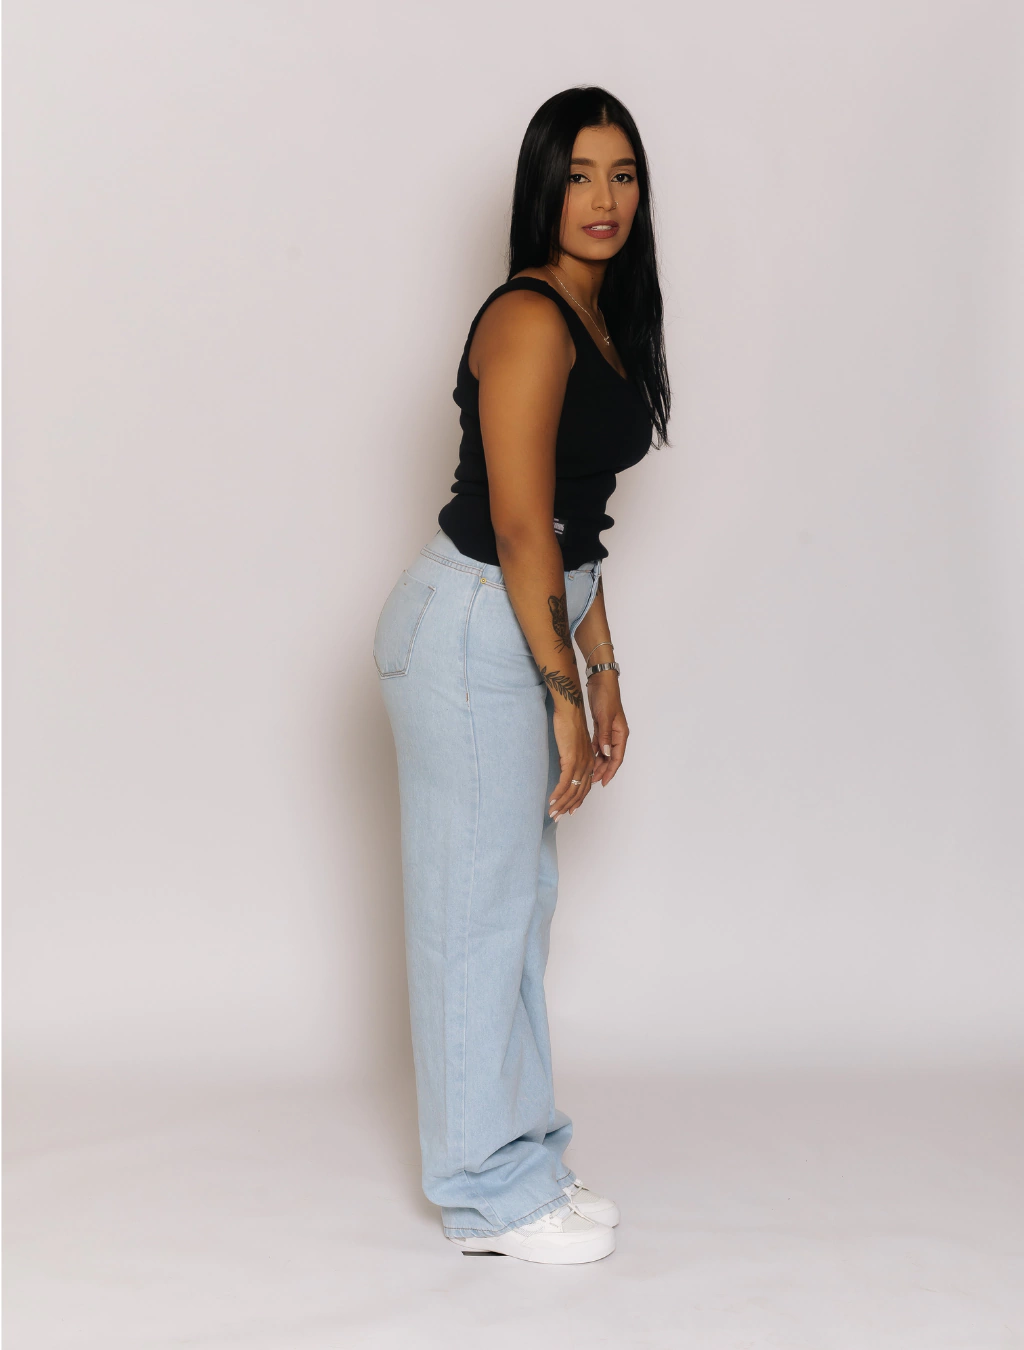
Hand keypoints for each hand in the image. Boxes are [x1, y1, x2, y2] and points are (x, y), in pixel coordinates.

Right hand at [549, 703, 595, 819]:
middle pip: (579, 792)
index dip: (577, 800)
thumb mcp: (572, 744)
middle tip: (557, 817)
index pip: (585, 787)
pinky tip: (552, 801)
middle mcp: (588, 765)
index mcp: (589, 761)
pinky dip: (558, 794)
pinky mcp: (572, 760)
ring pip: (572, 790)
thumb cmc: (569, 723)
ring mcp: (581, 763)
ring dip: (561, 804)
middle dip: (568, 807)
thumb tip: (564, 766)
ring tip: (552, 813)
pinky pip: (565, 782)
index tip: (569, 810)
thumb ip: (571, 757)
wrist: (570, 711)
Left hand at [587, 672, 627, 786]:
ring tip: (589, 773)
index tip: (603, 782)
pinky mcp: (601, 726)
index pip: (617, 757)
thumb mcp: (605, 716)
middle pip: (611, 757)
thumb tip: (606, 753)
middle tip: (592, 781)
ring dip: (598, 763)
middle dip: (603, 770)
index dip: (610, 771)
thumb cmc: (606, 696)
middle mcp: (617, 734)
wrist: (601, 681)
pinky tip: (587, 759)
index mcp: (621, 733)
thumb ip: (605, 735)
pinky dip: (594, 752)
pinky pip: (598, 744)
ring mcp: (609, 730)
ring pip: (604, 752)